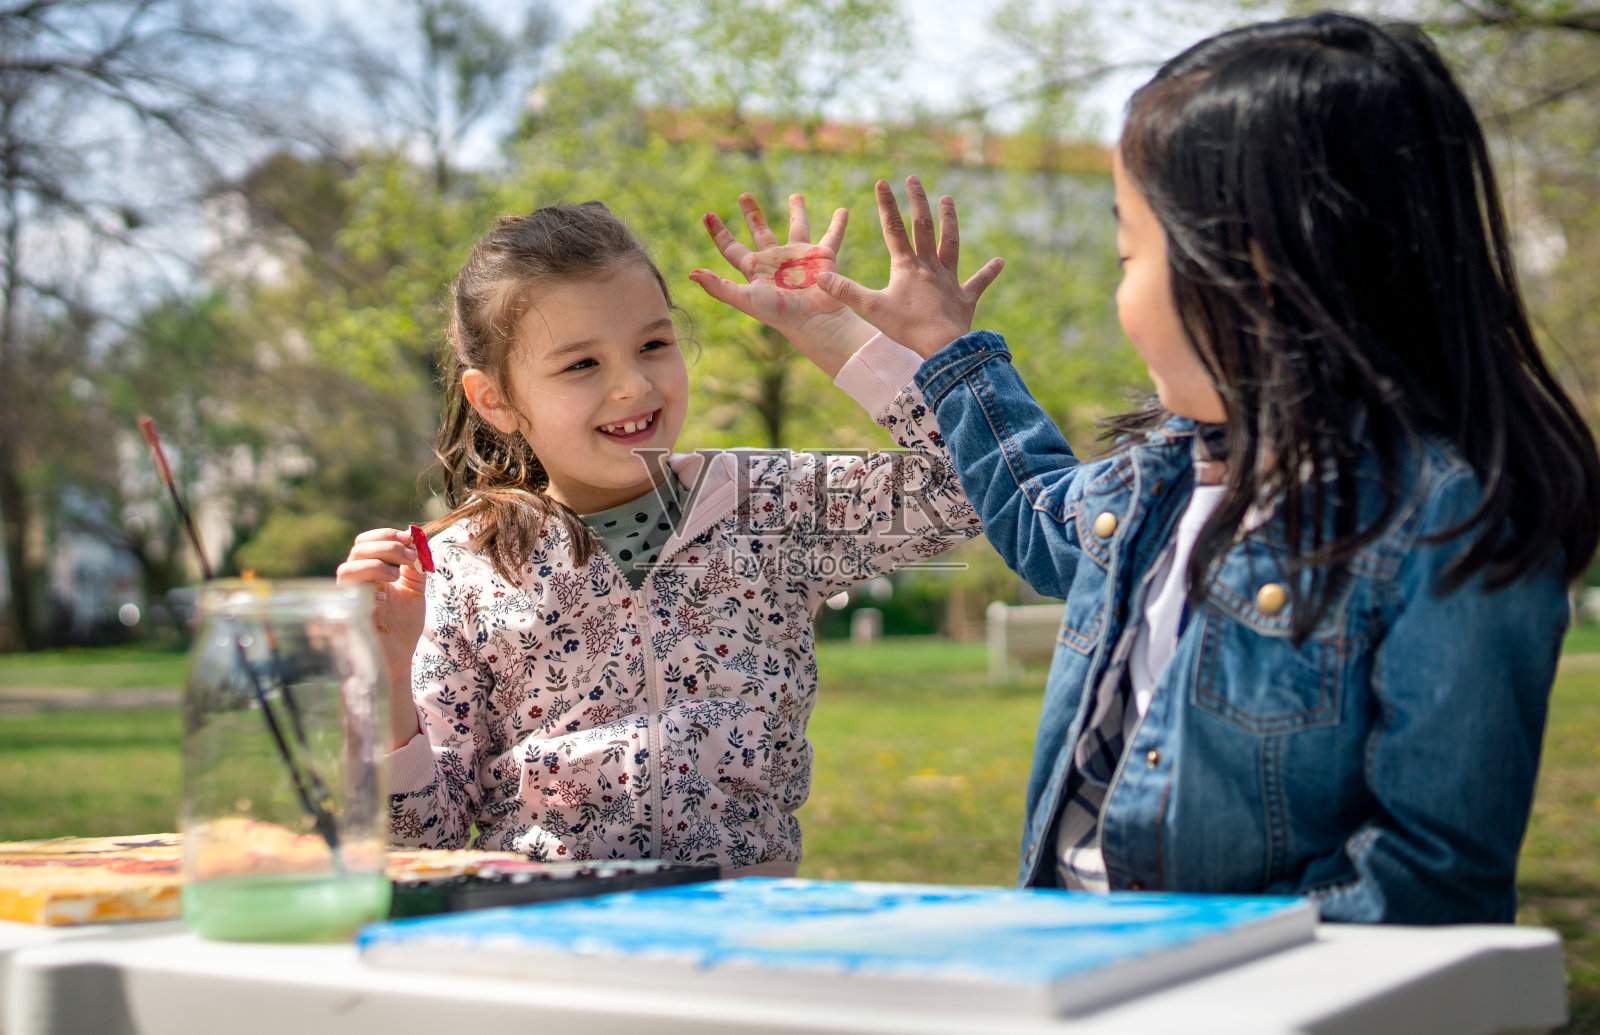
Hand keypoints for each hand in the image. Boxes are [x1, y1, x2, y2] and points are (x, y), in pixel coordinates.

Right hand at [337, 528, 425, 748]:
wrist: (400, 657)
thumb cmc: (403, 624)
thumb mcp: (415, 589)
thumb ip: (415, 565)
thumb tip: (417, 538)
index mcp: (370, 572)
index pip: (365, 542)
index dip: (384, 534)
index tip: (408, 537)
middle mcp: (356, 582)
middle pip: (357, 550)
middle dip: (386, 547)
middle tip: (409, 558)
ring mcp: (351, 599)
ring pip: (346, 569)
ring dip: (374, 566)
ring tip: (395, 577)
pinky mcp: (350, 618)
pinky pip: (347, 600)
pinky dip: (367, 594)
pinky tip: (384, 600)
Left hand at [691, 192, 873, 377]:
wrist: (812, 320)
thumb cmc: (778, 312)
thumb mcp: (745, 298)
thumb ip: (719, 288)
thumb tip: (691, 274)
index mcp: (755, 268)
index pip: (731, 248)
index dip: (718, 232)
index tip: (707, 214)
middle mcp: (776, 259)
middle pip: (760, 231)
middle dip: (752, 213)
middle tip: (744, 195)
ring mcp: (799, 256)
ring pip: (797, 226)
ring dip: (797, 210)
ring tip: (796, 194)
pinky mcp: (823, 256)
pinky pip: (832, 236)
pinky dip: (838, 224)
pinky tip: (842, 210)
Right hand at [818, 175, 1003, 358]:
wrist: (943, 346)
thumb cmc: (908, 327)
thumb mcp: (872, 308)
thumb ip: (846, 291)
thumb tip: (819, 277)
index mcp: (907, 267)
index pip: (894, 229)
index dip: (887, 205)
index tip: (883, 181)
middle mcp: (929, 267)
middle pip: (924, 227)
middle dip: (918, 201)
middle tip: (914, 179)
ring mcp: (950, 281)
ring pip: (950, 244)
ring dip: (949, 221)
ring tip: (948, 199)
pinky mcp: (965, 298)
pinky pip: (978, 283)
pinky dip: (989, 272)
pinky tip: (1001, 261)